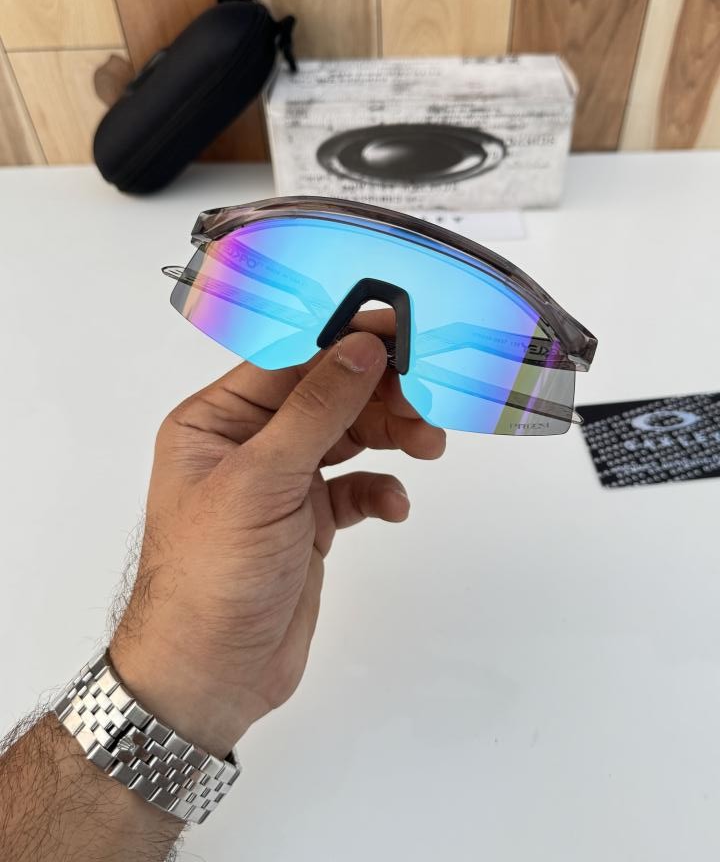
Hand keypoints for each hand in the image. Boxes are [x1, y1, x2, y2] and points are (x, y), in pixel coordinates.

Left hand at [110, 328, 445, 757]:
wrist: (210, 674)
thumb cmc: (211, 577)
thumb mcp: (262, 481)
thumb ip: (317, 409)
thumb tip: (362, 347)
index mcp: (218, 419)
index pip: (290, 359)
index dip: (346, 340)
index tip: (403, 329)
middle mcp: (249, 443)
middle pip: (327, 394)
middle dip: (380, 393)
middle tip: (428, 400)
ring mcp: (281, 482)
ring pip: (348, 436)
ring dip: (391, 434)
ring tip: (428, 443)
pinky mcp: (308, 520)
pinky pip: (355, 487)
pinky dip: (379, 489)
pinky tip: (393, 505)